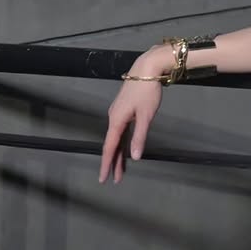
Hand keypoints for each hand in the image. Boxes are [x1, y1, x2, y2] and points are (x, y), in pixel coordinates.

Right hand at [99, 52, 166, 183]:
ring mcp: (118, 114)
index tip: (103, 178)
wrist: (147, 69)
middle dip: (113, 163)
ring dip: (118, 154)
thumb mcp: (146, 116)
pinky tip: (124, 149)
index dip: (107, 164)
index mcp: (117, 120)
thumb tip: (134, 156)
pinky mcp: (123, 110)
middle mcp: (113, 118)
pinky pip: (120, 131)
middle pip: (112, 145)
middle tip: (115, 180)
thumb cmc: (147, 91)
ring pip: (116, 139)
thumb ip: (139, 137)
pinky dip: (122, 142)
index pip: (110, 147)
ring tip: (120, 170)